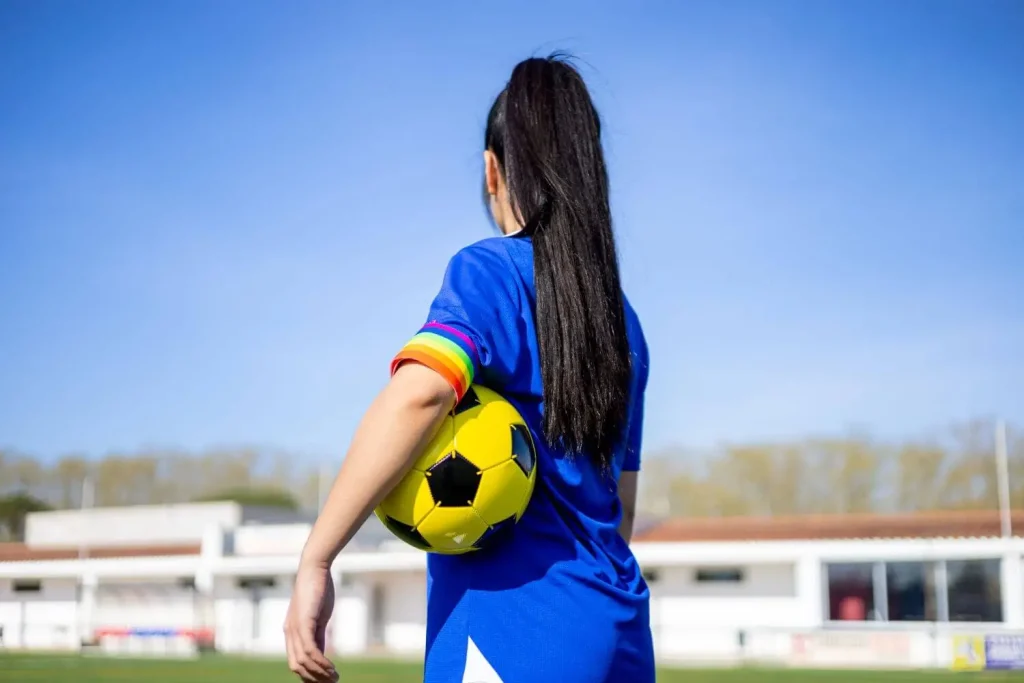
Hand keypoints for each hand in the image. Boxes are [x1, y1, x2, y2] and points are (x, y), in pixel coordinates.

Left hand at [284, 561, 337, 681]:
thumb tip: (322, 653)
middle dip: (314, 679)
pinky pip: (309, 651)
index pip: (296, 661)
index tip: (325, 680)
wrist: (315, 568)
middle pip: (297, 666)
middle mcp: (290, 633)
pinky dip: (321, 662)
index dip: (309, 675)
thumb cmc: (319, 589)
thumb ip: (318, 634)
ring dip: (320, 674)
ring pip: (303, 662)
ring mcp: (295, 629)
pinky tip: (332, 667)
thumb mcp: (318, 616)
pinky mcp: (303, 623)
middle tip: (332, 682)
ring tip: (335, 678)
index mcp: (292, 632)